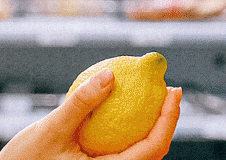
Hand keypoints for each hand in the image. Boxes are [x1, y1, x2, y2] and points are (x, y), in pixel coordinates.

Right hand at [0, 70, 182, 159]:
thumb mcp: (51, 130)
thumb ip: (81, 103)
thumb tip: (110, 73)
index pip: (152, 148)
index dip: (169, 120)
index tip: (174, 91)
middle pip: (153, 152)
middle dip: (167, 120)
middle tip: (170, 89)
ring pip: (140, 153)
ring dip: (152, 125)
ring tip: (154, 97)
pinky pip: (123, 150)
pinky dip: (131, 130)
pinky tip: (127, 107)